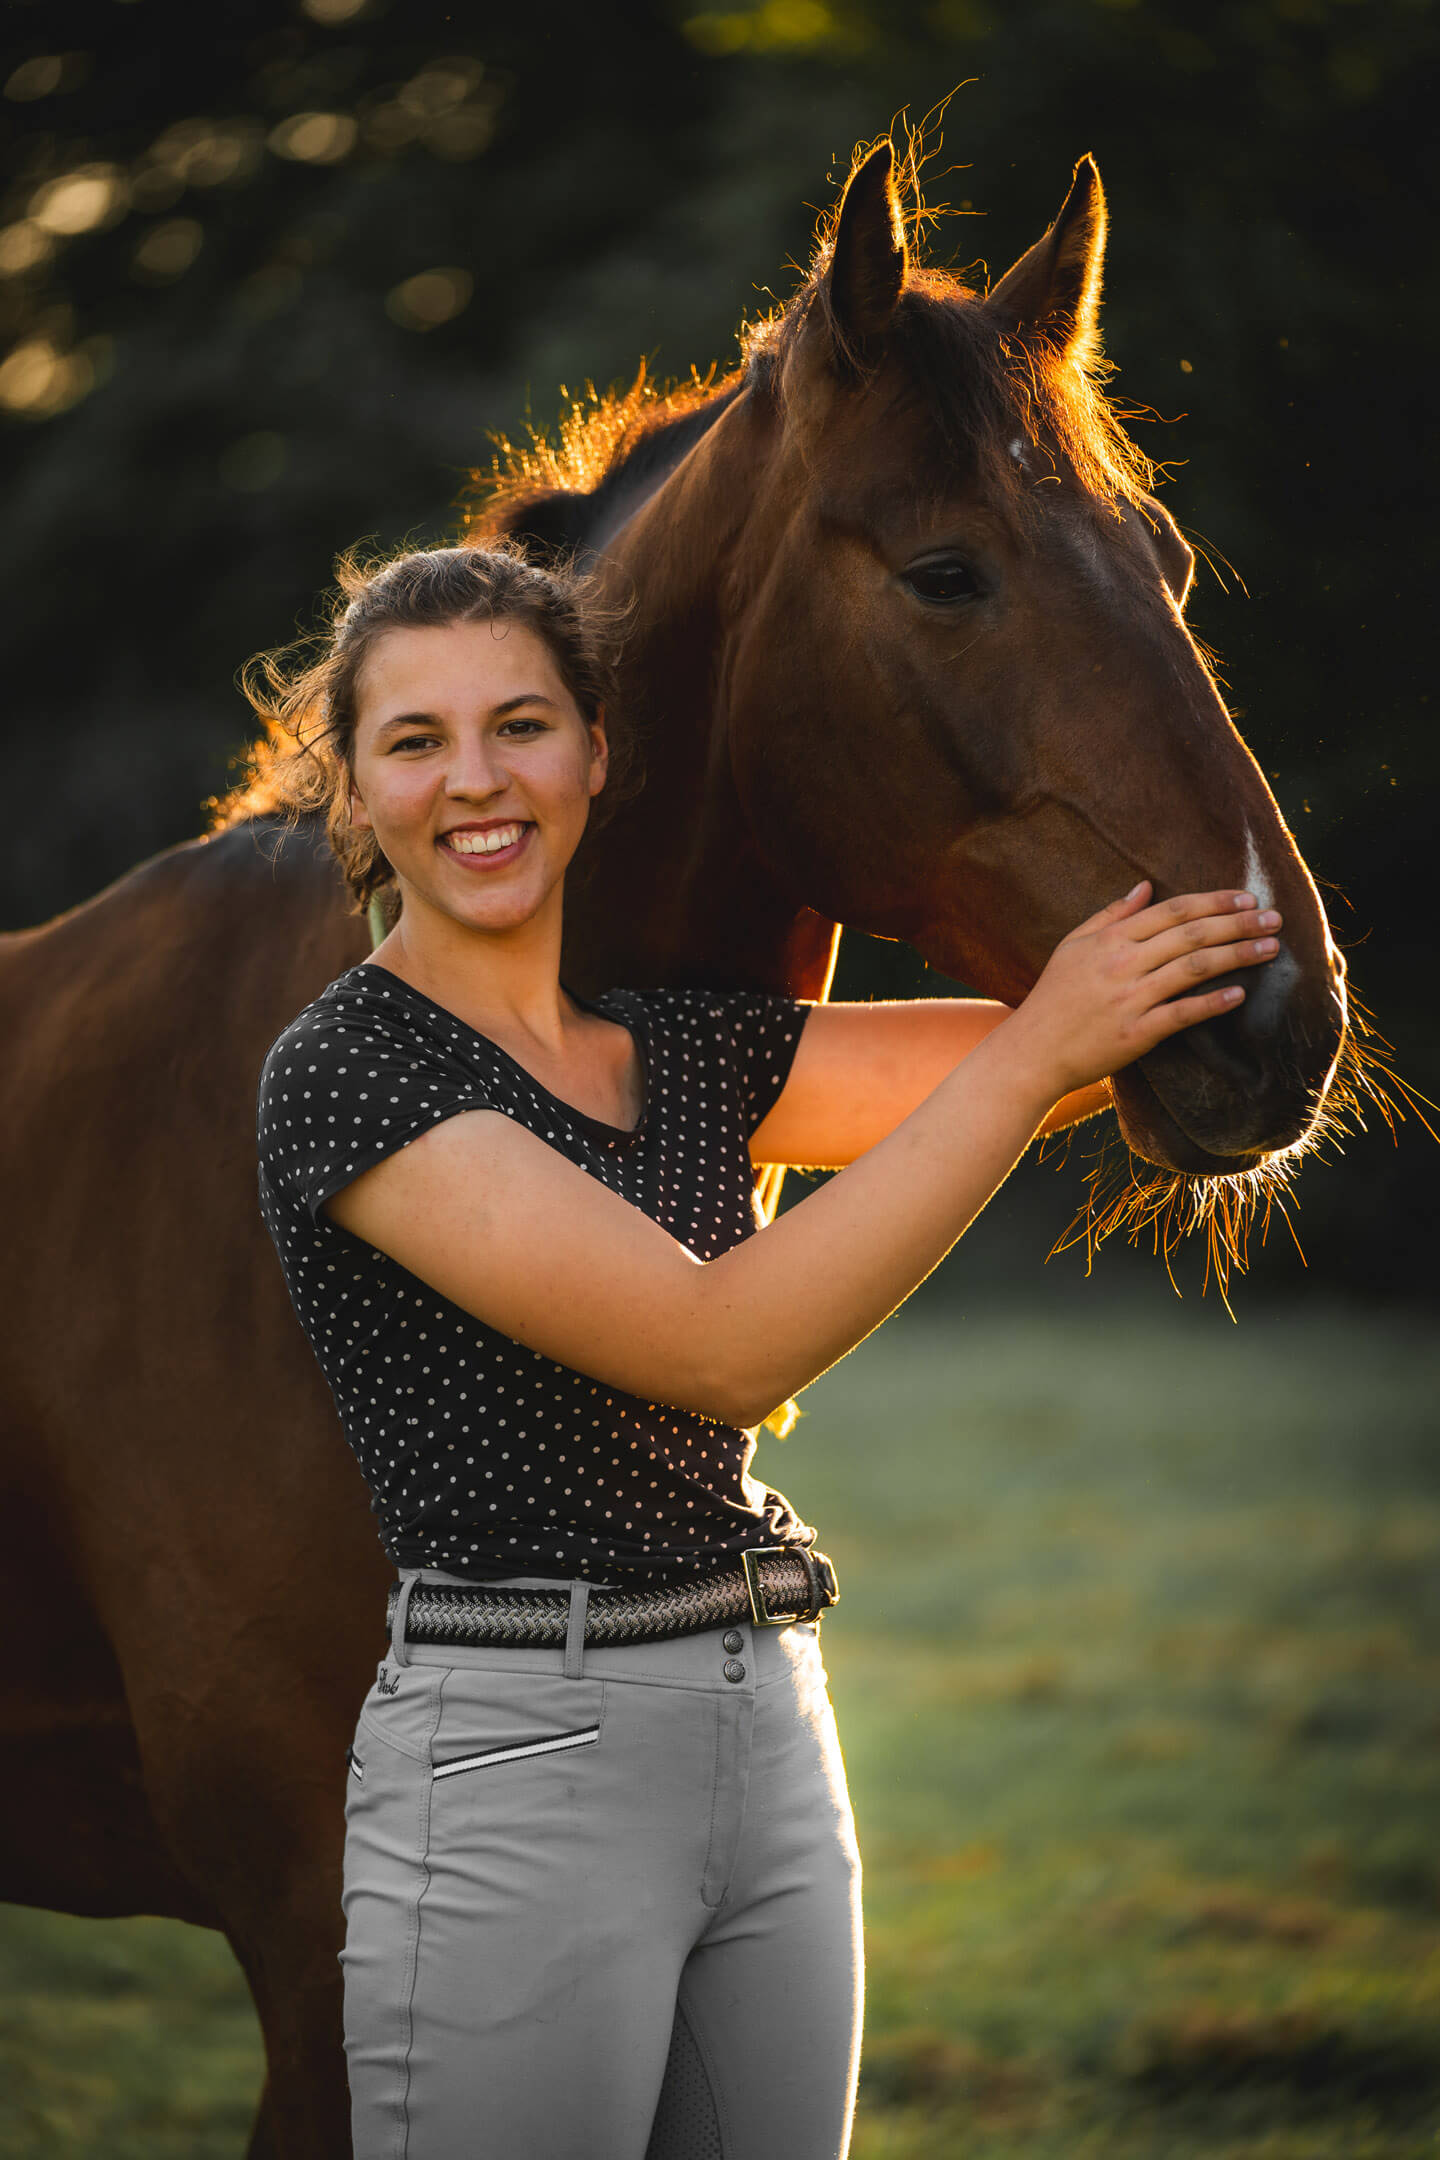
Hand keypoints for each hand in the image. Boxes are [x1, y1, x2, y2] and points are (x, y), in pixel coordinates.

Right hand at [1003, 880, 1283, 1099]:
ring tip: (1271, 949)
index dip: (1213, 902)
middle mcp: (1122, 964)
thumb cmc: (1052, 998)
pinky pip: (1182, 1014)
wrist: (1031, 1052)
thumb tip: (1145, 886)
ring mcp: (1129, 999)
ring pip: (1194, 969)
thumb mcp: (1073, 946)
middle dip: (1238, 924)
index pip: (1173, 911)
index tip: (1246, 899)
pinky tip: (1239, 994)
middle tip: (1274, 918)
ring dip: (1237, 955)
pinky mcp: (1135, 1034)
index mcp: (1110, 939)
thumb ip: (1111, 915)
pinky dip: (1212, 1002)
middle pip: (1191, 935)